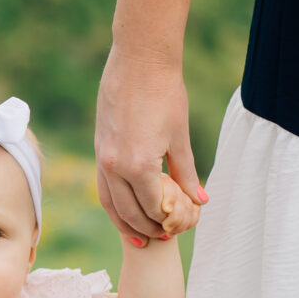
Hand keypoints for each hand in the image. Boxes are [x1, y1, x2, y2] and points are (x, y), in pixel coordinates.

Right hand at [95, 45, 207, 240]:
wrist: (139, 61)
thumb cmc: (166, 94)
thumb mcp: (180, 137)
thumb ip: (186, 173)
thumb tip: (200, 201)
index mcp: (138, 165)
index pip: (151, 208)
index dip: (166, 222)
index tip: (178, 229)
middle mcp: (113, 166)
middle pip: (127, 212)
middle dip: (145, 228)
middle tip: (162, 237)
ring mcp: (101, 157)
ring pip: (109, 202)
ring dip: (124, 222)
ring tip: (139, 235)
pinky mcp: (98, 148)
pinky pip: (103, 185)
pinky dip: (114, 202)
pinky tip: (125, 207)